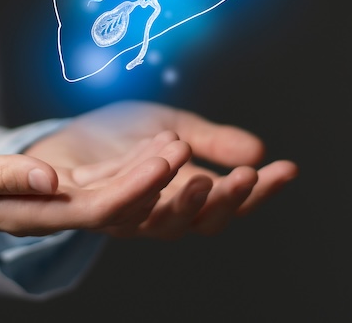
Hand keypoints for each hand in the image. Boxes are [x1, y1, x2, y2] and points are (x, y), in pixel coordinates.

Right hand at [0, 124, 192, 235]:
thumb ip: (3, 175)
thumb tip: (50, 179)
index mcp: (24, 214)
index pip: (92, 209)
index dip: (133, 187)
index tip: (165, 160)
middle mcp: (44, 211)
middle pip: (112, 203)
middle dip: (152, 178)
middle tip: (185, 145)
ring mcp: (49, 200)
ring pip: (110, 192)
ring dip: (146, 171)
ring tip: (179, 141)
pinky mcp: (49, 185)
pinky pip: (96, 179)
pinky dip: (125, 163)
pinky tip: (148, 144)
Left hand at [24, 101, 297, 238]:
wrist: (63, 137)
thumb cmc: (118, 137)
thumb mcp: (173, 127)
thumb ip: (210, 141)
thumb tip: (258, 149)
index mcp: (184, 199)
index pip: (230, 204)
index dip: (260, 192)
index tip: (288, 168)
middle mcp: (159, 216)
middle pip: (202, 222)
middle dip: (228, 200)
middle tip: (250, 174)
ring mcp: (125, 217)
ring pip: (163, 223)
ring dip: (186, 200)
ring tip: (204, 174)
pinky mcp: (89, 209)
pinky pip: (117, 205)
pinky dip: (141, 185)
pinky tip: (163, 158)